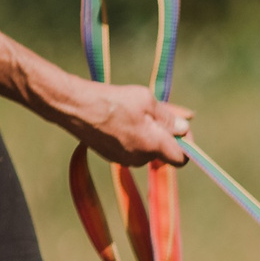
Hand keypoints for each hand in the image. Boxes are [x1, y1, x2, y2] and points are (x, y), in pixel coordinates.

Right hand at [58, 76, 191, 166]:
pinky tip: (122, 118)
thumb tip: (184, 128)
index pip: (181, 159)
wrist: (73, 106)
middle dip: (165, 134)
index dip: (186, 144)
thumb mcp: (147, 101)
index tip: (180, 127)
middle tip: (157, 111)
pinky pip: (130, 147)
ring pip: (146, 148)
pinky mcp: (109, 156)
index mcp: (153, 146)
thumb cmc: (113, 101)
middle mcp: (139, 158)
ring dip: (148, 133)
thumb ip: (168, 118)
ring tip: (136, 112)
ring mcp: (123, 159)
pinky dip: (133, 135)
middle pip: (163, 151)